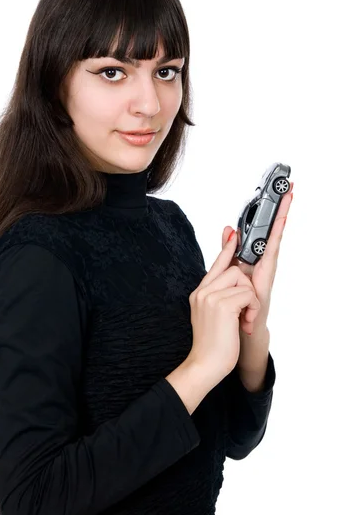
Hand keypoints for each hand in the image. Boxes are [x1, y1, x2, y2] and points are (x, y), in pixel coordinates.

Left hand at [221, 181, 293, 335]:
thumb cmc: (236, 304)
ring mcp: (267, 266)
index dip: (268, 211)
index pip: (261, 229)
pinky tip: (282, 218)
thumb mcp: (228, 272)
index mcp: (252, 257)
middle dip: (281, 207)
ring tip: (288, 194)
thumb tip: (229, 229)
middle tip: (287, 185)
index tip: (274, 192)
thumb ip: (228, 251)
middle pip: (273, 228)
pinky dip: (276, 233)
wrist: (238, 331)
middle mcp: (262, 260)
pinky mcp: (267, 273)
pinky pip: (272, 250)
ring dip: (282, 214)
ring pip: (275, 235)